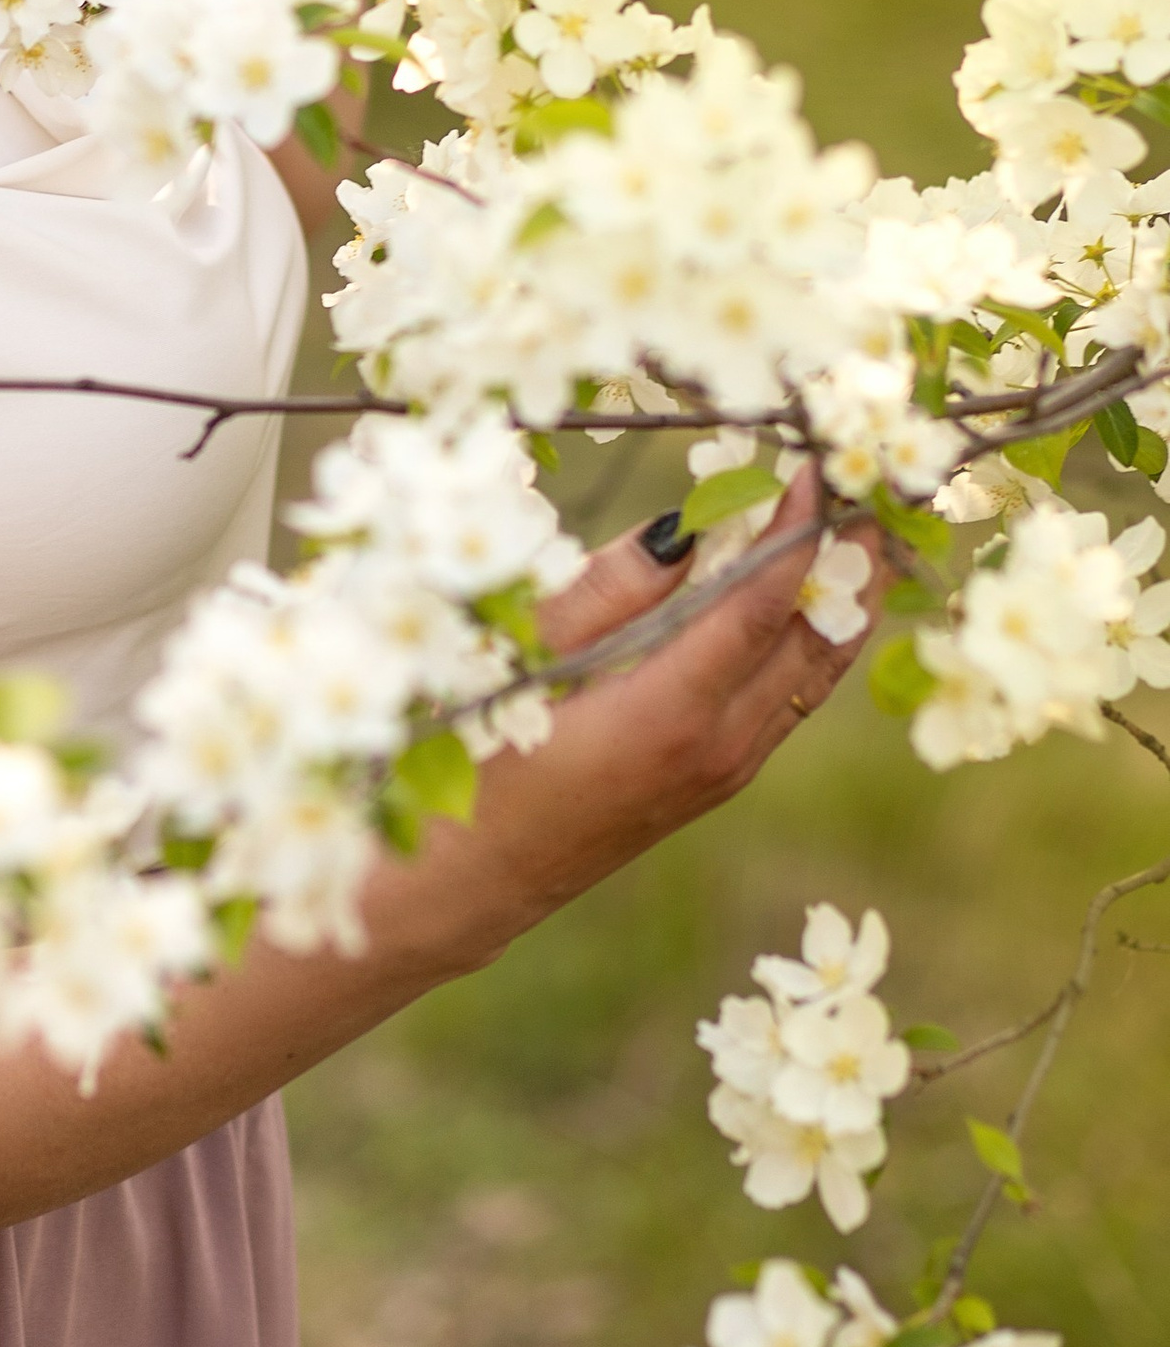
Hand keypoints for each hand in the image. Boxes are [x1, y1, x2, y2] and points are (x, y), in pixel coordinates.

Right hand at [438, 470, 883, 947]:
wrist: (469, 881)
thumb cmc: (475, 763)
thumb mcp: (522, 663)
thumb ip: (606, 593)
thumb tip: (687, 527)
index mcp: (669, 714)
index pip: (761, 605)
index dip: (799, 531)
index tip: (820, 465)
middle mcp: (718, 746)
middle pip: (815, 640)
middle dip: (851, 559)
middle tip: (878, 485)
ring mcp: (725, 768)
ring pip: (814, 673)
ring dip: (843, 599)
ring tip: (864, 530)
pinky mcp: (717, 778)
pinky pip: (790, 696)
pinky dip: (811, 638)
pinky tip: (807, 599)